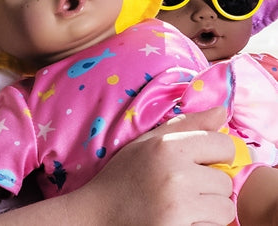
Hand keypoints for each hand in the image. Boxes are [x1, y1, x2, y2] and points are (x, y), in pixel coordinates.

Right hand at [87, 107, 235, 225]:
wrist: (99, 215)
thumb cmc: (124, 176)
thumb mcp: (147, 142)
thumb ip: (186, 125)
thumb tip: (221, 111)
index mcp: (167, 147)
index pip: (224, 145)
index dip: (218, 155)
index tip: (204, 163)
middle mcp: (176, 174)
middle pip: (225, 181)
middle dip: (210, 187)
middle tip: (183, 189)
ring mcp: (180, 206)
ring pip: (224, 209)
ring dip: (209, 210)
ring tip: (182, 206)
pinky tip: (179, 221)